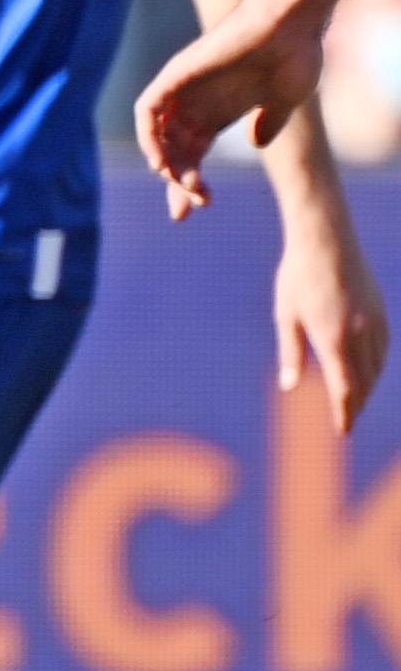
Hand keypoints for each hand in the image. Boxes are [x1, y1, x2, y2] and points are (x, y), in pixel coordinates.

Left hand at [134, 3, 325, 211]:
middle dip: (176, 182)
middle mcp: (196, 102)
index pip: (192, 153)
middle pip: (173, 151)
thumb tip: (257, 143)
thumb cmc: (294, 55)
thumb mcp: (283, 101)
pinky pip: (147, 109)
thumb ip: (268, 122)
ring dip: (165, 164)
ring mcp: (183, 89)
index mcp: (219, 111)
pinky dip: (148, 136)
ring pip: (158, 135)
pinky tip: (160, 161)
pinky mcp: (175, 75)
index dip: (189, 181)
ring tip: (183, 187)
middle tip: (186, 211)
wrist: (291, 23)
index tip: (195, 209)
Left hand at [274, 214, 387, 431]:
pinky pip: (384, 348)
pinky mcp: (381, 310)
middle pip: (365, 382)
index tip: (343, 431)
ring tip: (357, 399)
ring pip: (378, 366)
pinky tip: (369, 369)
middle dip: (357, 404)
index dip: (345, 412)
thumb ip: (290, 353)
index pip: (345, 389)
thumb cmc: (298, 277)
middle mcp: (361, 335)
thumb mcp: (286, 316)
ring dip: (368, 386)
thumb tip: (288, 386)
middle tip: (348, 420)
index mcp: (335, 340)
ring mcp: (375, 322)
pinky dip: (377, 365)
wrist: (327, 239)